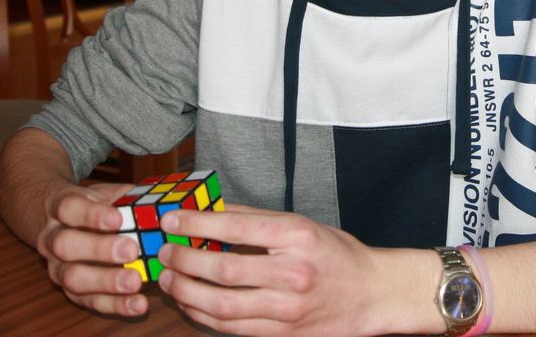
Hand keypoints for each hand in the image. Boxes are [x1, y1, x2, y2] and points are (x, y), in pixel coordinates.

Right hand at [35, 182, 147, 317]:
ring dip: (105, 281)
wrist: (62, 223)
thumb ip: (127, 196)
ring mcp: (56, 266)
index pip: (67, 208)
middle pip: (65, 244)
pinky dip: (115, 305)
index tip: (117, 219)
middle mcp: (51, 237)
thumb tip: (161, 202)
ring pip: (72, 277)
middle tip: (131, 250)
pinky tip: (138, 303)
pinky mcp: (69, 291)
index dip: (90, 214)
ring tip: (135, 281)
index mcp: (58, 205)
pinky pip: (88, 301)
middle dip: (98, 249)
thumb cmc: (93, 205)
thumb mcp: (106, 193)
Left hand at [157, 204, 426, 336]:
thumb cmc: (335, 254)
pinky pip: (232, 328)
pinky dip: (203, 316)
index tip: (171, 221)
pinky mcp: (283, 335)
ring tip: (169, 279)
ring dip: (186, 291)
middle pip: (223, 268)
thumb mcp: (301, 224)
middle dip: (184, 260)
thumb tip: (210, 211)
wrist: (371, 294)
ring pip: (221, 305)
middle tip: (164, 253)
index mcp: (297, 236)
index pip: (236, 226)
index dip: (196, 223)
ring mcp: (288, 309)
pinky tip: (190, 302)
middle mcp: (293, 273)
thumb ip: (256, 218)